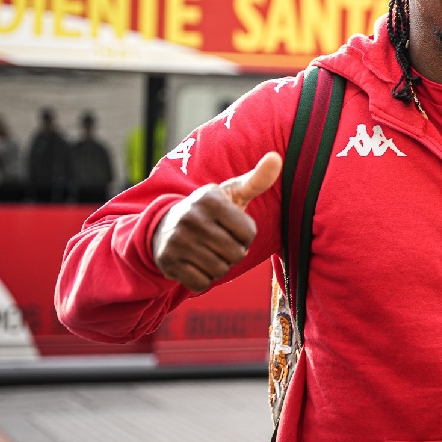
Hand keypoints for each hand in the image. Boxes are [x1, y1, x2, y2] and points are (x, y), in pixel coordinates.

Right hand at [152, 152, 281, 291]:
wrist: (164, 225)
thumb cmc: (210, 210)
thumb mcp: (232, 192)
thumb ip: (257, 180)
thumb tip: (277, 157)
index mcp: (210, 199)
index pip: (249, 233)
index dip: (245, 235)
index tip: (231, 227)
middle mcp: (191, 218)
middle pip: (235, 254)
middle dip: (234, 253)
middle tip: (219, 242)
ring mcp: (177, 240)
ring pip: (220, 270)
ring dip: (220, 266)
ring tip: (208, 251)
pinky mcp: (167, 262)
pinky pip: (202, 283)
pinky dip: (203, 278)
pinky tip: (195, 263)